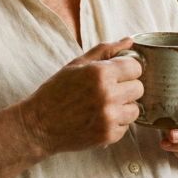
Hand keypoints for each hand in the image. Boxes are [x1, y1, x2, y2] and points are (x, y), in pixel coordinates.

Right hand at [18, 38, 142, 156]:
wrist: (39, 125)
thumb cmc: (56, 91)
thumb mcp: (77, 64)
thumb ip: (105, 50)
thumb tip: (129, 41)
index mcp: (100, 73)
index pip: (135, 67)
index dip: (126, 69)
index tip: (117, 74)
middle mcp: (107, 95)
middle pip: (139, 88)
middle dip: (126, 88)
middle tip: (108, 91)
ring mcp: (109, 117)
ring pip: (135, 109)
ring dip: (123, 107)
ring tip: (104, 106)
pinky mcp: (108, 136)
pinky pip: (126, 127)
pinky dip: (115, 124)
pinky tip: (98, 119)